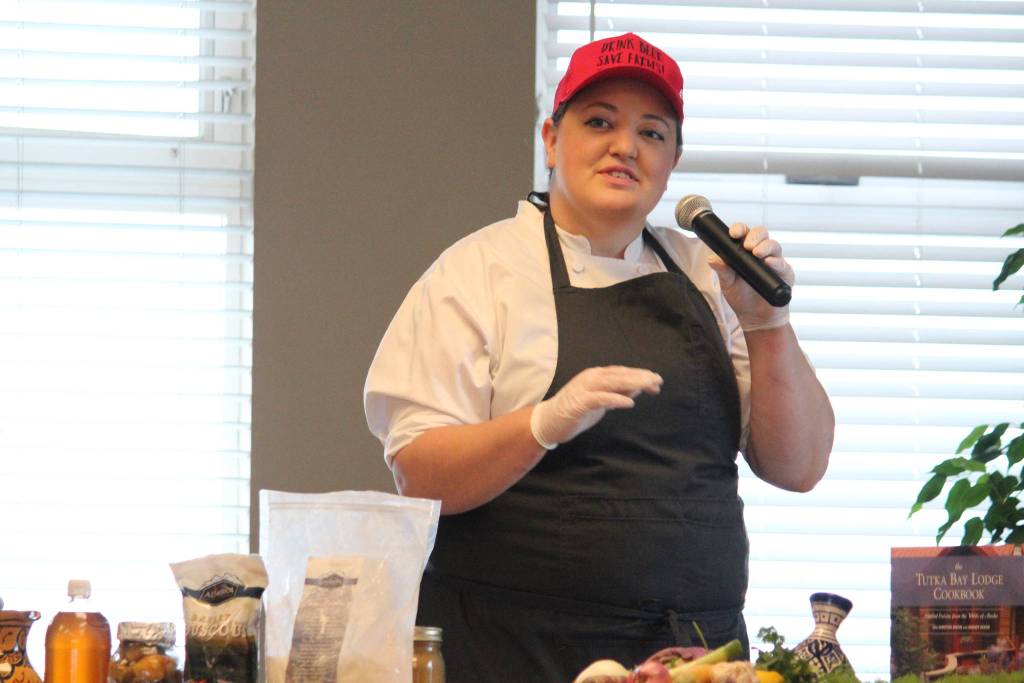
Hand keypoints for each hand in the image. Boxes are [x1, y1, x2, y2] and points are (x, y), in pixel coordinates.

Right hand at [530, 366, 662, 449]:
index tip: (656, 381)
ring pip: (612, 382)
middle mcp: (590, 378)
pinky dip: (615, 399)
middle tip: (657, 381)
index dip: (640, 375)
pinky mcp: (579, 403)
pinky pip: (600, 398)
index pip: (622, 372)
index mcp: (596, 376)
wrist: (547, 422)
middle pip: (620, 374)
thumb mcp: (600, 401)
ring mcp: (584, 389)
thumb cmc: (575, 412)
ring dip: (632, 383)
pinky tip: (630, 402)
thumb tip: (638, 387)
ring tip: (649, 386)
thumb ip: (617, 393)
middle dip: (640, 377)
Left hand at [707, 222, 794, 331]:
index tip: (734, 234)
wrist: (756, 318)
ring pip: (774, 246)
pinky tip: (769, 263)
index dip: (740, 229)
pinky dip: (776, 263)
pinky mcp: (785, 274)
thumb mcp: (727, 284)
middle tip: (747, 245)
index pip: (744, 233)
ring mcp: (774, 262)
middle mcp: (761, 252)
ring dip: (765, 247)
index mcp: (745, 250)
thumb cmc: (741, 297)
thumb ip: (722, 270)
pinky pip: (783, 265)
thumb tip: (712, 258)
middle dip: (754, 236)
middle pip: (761, 234)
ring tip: (757, 253)